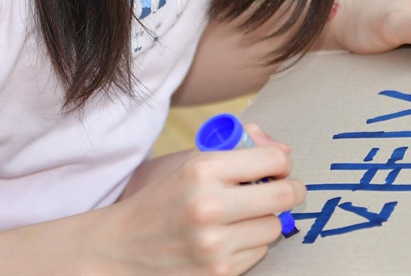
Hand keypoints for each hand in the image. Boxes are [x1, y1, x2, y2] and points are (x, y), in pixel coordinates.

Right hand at [99, 124, 303, 274]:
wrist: (120, 248)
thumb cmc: (163, 199)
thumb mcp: (192, 161)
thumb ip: (238, 147)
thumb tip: (284, 152)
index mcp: (204, 169)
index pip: (274, 159)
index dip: (281, 163)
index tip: (278, 168)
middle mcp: (210, 206)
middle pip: (284, 195)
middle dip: (290, 191)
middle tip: (285, 191)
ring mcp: (214, 244)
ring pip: (274, 227)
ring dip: (264, 221)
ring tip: (242, 218)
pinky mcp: (218, 273)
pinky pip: (259, 253)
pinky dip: (249, 245)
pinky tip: (227, 240)